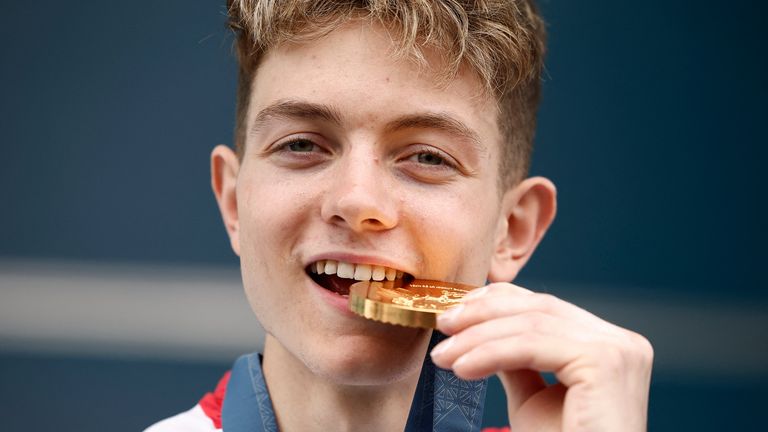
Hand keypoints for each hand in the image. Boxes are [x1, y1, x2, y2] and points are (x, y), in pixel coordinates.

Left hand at [430, 283, 652, 430]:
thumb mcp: (533, 401)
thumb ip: (517, 363)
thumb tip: (485, 335)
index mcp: (607, 345)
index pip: (546, 306)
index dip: (497, 301)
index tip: (456, 313)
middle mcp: (620, 342)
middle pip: (539, 308)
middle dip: (482, 313)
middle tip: (442, 325)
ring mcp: (617, 349)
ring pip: (531, 324)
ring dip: (477, 336)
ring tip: (444, 355)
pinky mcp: (605, 361)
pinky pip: (533, 346)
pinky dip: (490, 353)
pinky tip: (462, 368)